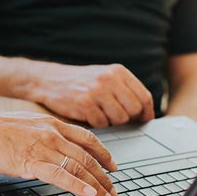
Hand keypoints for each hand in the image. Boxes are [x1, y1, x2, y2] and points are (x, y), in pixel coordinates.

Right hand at [0, 105, 117, 195]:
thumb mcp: (27, 125)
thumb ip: (44, 134)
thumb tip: (55, 147)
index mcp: (52, 123)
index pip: (87, 139)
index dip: (104, 154)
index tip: (113, 166)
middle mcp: (52, 133)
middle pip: (88, 156)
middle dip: (105, 177)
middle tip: (114, 191)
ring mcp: (42, 146)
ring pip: (78, 167)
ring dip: (96, 185)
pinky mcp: (31, 161)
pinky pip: (60, 175)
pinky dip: (77, 185)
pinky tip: (88, 194)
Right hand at [29, 62, 154, 127]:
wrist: (50, 80)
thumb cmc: (80, 82)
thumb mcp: (105, 77)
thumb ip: (124, 89)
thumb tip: (145, 112)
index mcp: (118, 71)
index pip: (144, 96)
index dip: (146, 112)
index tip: (142, 119)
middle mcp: (109, 79)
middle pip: (134, 109)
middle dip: (128, 118)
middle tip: (116, 118)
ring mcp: (96, 91)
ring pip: (120, 118)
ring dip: (112, 122)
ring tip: (101, 114)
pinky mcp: (84, 103)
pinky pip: (102, 123)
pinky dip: (98, 124)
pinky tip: (89, 115)